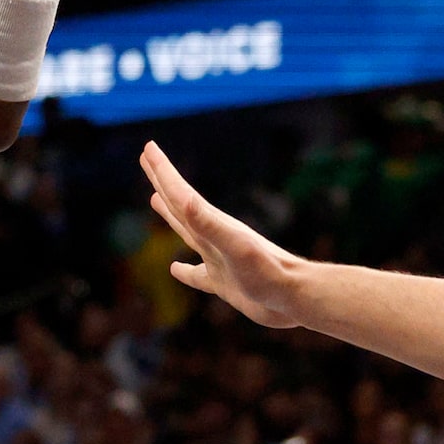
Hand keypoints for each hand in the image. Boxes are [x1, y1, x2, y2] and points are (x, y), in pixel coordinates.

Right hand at [141, 142, 302, 327]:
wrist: (295, 295)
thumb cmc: (267, 271)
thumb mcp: (235, 245)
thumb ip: (208, 223)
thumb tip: (183, 199)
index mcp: (213, 224)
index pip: (180, 193)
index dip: (162, 171)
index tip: (148, 147)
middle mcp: (214, 236)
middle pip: (180, 203)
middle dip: (163, 181)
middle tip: (147, 158)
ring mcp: (218, 258)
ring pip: (187, 231)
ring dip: (170, 215)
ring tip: (155, 200)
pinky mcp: (225, 283)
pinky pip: (198, 274)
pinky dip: (184, 271)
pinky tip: (175, 268)